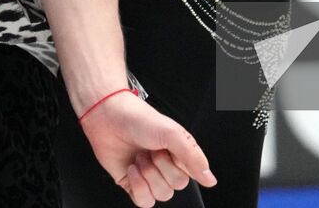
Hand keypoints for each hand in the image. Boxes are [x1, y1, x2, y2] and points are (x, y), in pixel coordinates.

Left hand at [78, 92, 214, 205]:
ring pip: (161, 196)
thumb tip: (210, 180)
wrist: (108, 118)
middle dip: (161, 169)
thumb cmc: (139, 119)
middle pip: (175, 187)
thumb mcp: (172, 134)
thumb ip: (194, 158)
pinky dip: (138, 186)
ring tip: (140, 158)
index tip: (170, 151)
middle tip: (152, 151)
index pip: (191, 175)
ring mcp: (150, 176)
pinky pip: (144, 202)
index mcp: (179, 153)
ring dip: (148, 176)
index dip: (178, 165)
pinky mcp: (133, 185)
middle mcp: (166, 166)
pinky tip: (132, 169)